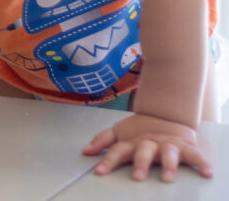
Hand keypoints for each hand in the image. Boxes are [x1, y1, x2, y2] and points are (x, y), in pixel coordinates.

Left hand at [83, 113, 213, 181]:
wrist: (166, 115)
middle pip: (144, 152)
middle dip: (140, 163)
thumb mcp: (119, 133)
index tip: (99, 172)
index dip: (107, 160)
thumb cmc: (139, 131)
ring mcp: (167, 144)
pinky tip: (207, 172)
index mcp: (132, 142)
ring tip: (168, 178)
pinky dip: (202, 162)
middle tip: (138, 177)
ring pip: (168, 153)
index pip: (118, 151)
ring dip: (168, 164)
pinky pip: (195, 155)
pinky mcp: (184, 146)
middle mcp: (149, 143)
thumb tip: (85, 151)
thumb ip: (102, 141)